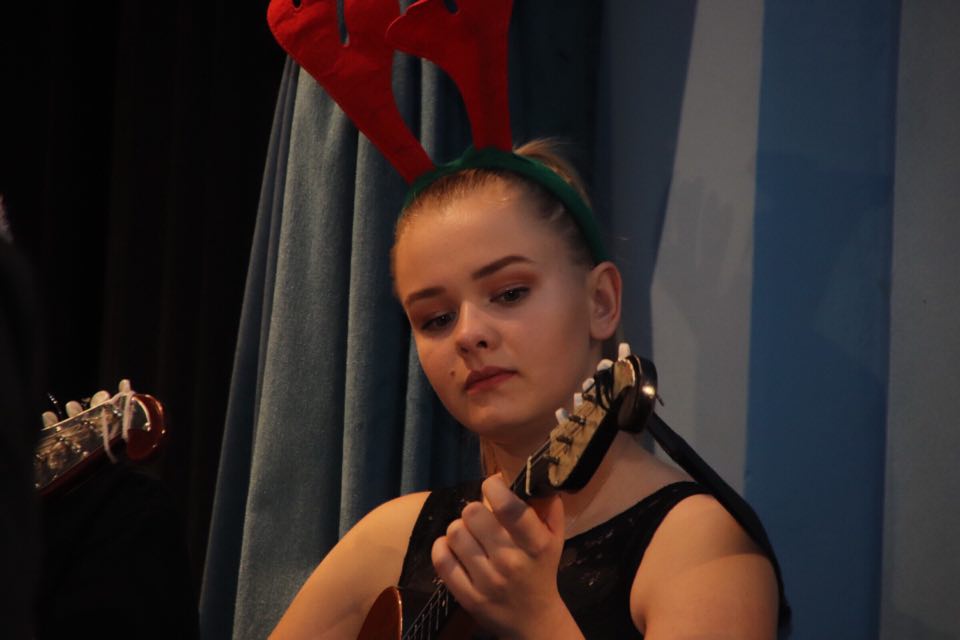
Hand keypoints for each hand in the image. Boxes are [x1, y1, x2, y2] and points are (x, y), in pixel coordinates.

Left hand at [431, 475, 579, 638]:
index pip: (508, 506)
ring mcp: (487, 581)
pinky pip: (442, 560)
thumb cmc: (541, 571)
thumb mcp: (555, 539)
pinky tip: (454, 548)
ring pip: (455, 533)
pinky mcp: (467, 597)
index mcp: (536, 545)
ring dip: (459, 528)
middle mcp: (511, 562)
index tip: (493, 486)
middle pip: (473, 513)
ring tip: (469, 535)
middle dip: (475, 509)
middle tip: (480, 517)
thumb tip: (533, 478)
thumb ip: (549, 507)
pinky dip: (443, 547)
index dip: (493, 487)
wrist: (534, 621)